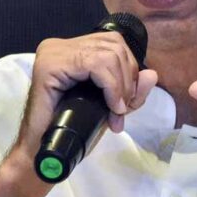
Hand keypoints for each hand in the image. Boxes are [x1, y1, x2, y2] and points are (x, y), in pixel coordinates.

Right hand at [0, 32, 157, 196]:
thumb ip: (131, 91)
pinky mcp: (50, 65)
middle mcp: (60, 45)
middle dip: (128, 80)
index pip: (113, 43)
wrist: (43, 152)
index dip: (130, 70)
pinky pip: (95, 64)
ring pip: (108, 53)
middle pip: (114, 46)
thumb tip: (152, 74)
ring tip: (116, 110)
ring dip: (121, 85)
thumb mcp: (110, 106)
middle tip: (122, 109)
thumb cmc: (73, 129)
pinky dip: (111, 86)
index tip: (128, 102)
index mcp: (72, 49)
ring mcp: (53, 52)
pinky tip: (112, 105)